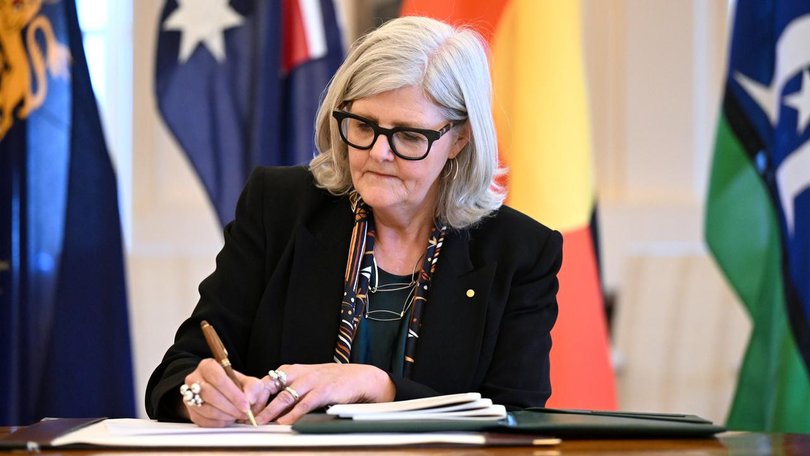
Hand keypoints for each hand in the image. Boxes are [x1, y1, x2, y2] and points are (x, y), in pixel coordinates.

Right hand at [179, 358, 264, 426]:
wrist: (224, 394)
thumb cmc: (236, 386)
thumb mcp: (249, 381)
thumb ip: (253, 387)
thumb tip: (249, 399)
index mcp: (208, 366)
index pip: (218, 379)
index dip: (233, 394)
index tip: (245, 405)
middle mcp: (194, 379)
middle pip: (210, 394)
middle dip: (231, 407)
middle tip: (244, 413)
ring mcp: (189, 396)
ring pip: (206, 409)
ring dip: (225, 416)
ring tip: (237, 416)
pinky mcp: (191, 411)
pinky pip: (202, 420)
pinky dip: (218, 423)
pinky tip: (228, 419)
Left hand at [254, 363, 395, 424]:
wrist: (358, 378)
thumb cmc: (330, 381)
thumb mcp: (305, 381)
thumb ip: (287, 391)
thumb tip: (266, 408)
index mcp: (290, 371)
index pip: (264, 382)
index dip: (251, 396)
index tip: (240, 409)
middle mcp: (297, 374)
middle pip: (269, 388)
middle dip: (255, 404)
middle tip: (244, 417)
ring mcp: (310, 382)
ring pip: (283, 398)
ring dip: (269, 412)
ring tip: (259, 423)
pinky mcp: (322, 391)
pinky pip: (303, 404)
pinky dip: (292, 415)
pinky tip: (284, 424)